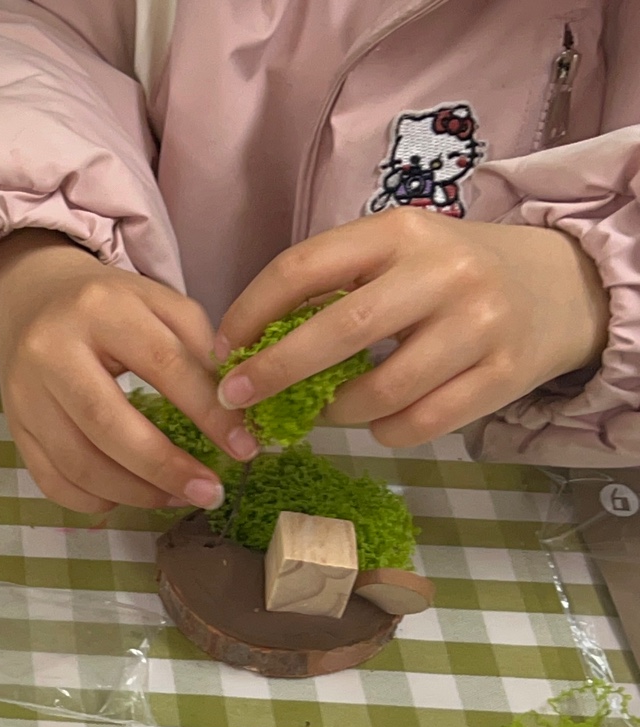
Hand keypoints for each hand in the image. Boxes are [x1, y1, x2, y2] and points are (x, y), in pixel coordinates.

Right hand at [0, 229, 253, 513]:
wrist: (30, 301)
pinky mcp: (14, 427)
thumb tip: (232, 414)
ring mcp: (24, 394)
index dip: (208, 413)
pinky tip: (126, 496)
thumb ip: (198, 347)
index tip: (243, 448)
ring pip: (78, 462)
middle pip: (108, 424)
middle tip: (209, 493)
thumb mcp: (157, 303)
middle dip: (166, 468)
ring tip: (174, 497)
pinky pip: (51, 480)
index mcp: (100, 310)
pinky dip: (93, 501)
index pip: (163, 365)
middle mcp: (52, 351)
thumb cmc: (107, 307)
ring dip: (134, 492)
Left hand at [215, 210, 609, 447]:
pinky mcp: (505, 375)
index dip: (250, 312)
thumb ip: (332, 285)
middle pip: (338, 331)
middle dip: (274, 371)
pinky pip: (420, 423)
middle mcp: (442, 274)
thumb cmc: (451, 274)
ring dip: (333, 412)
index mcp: (399, 233)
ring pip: (380, 391)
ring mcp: (479, 326)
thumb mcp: (397, 254)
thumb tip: (244, 344)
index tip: (222, 349)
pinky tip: (377, 420)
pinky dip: (384, 431)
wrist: (565, 286)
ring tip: (319, 410)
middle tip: (236, 399)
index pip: (303, 267)